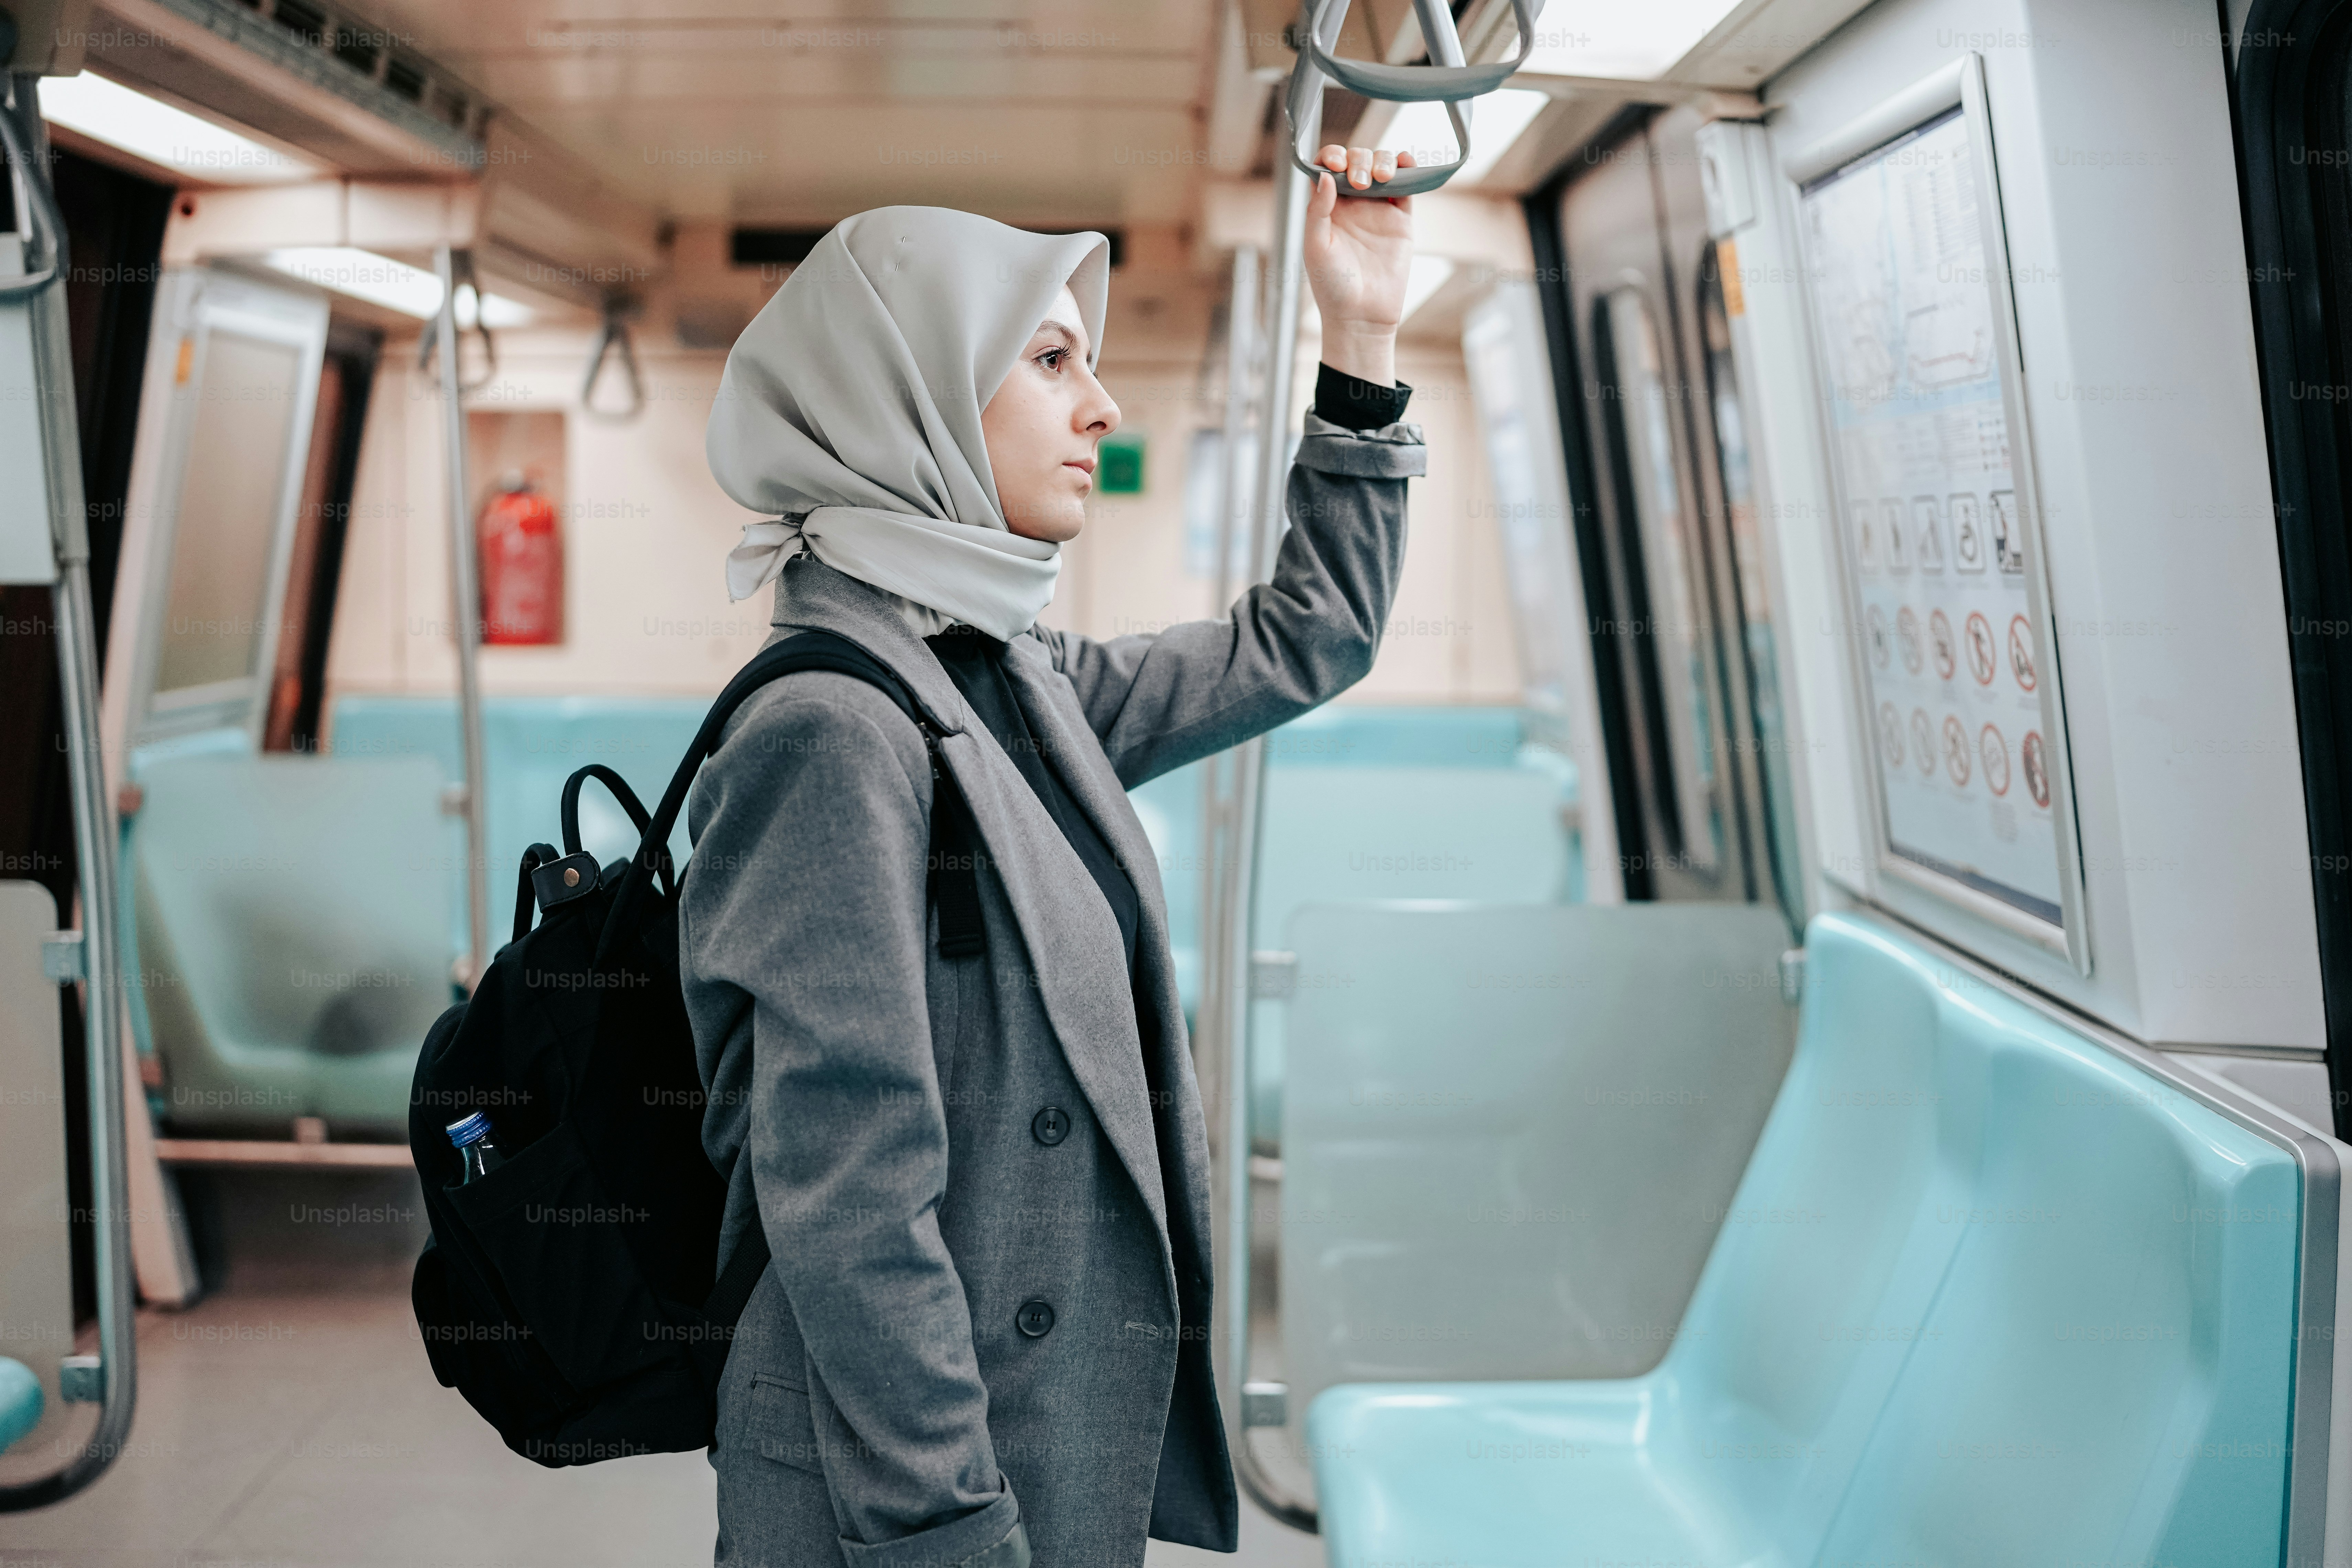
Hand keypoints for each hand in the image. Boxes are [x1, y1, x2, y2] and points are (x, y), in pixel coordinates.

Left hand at [1302, 144, 1414, 387]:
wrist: (1362, 315)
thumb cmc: (1331, 286)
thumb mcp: (1315, 247)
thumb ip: (1317, 210)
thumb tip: (1326, 175)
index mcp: (1326, 207)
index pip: (1327, 167)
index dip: (1331, 156)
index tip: (1336, 164)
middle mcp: (1352, 204)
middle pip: (1356, 161)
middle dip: (1359, 160)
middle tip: (1359, 182)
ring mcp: (1377, 209)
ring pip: (1382, 167)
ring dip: (1382, 161)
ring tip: (1380, 178)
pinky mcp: (1401, 219)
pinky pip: (1406, 186)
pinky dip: (1407, 168)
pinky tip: (1405, 163)